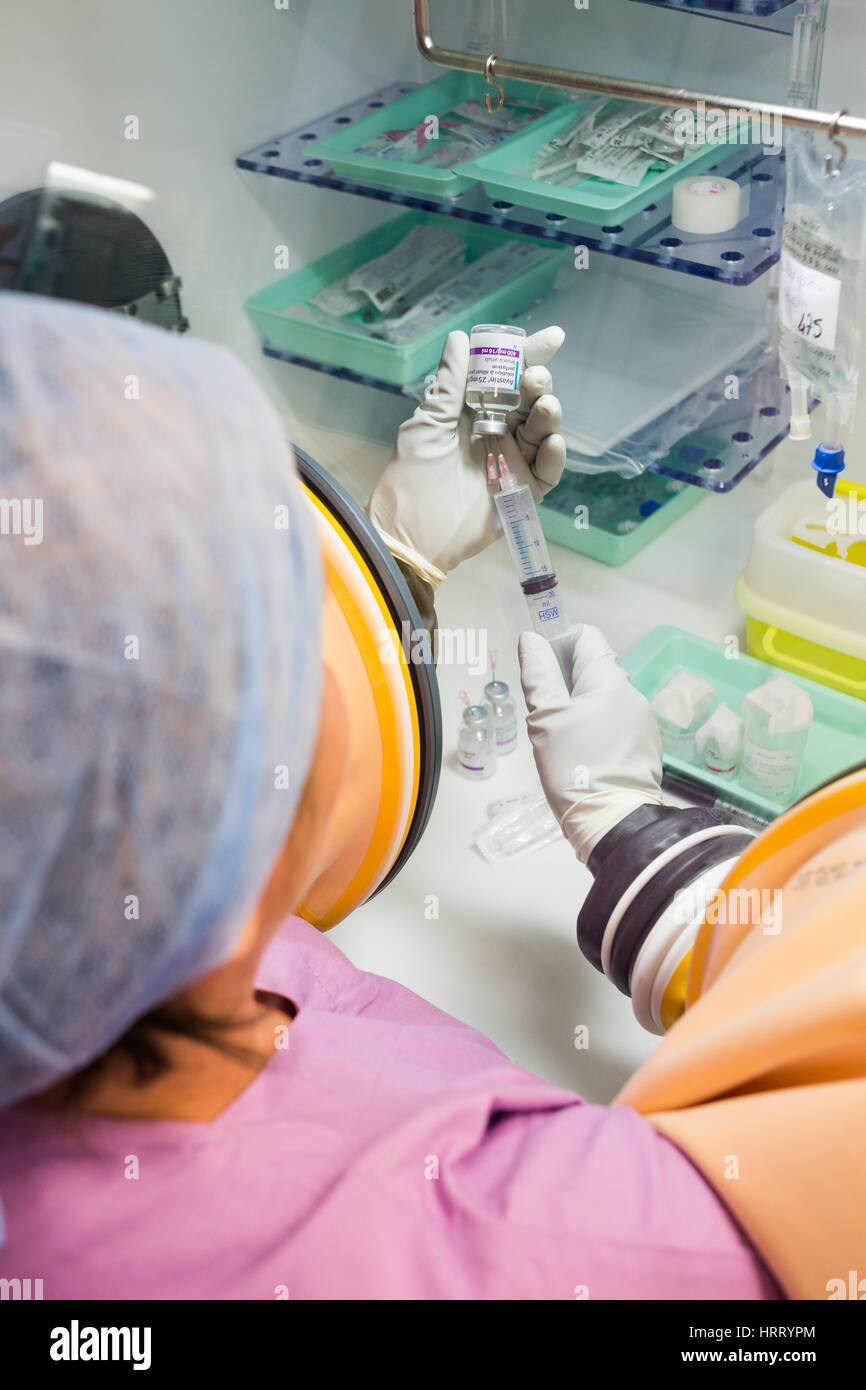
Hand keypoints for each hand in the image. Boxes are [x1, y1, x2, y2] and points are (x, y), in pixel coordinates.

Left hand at [368, 327, 565, 581]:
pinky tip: (552, 443)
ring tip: (545, 407)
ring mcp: (513, 462)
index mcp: (475, 413)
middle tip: (535, 379)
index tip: (552, 337)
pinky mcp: (523, 492)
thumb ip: (449, 385)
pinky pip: (547, 471)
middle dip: (539, 384)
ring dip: (549, 415)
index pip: (508, 379)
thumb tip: (459, 338)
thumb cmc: (412, 476)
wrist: (411, 532)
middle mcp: (498, 433)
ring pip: (542, 431)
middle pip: (530, 402)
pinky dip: (554, 456)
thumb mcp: (427, 424)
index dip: (530, 356)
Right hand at [518, 626, 663, 863]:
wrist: (614, 822)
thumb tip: (532, 639)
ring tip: (562, 739)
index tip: (541, 670)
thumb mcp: (546, 719)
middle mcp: (632, 694)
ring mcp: (643, 722)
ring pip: (605, 700)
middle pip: (595, 670)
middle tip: (544, 712)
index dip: (560, 642)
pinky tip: (584, 756)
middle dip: (566, 681)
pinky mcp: (645, 748)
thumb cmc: (575, 766)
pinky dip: (597, 730)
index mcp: (609, 680)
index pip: (587, 637)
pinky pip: (616, 725)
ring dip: (582, 708)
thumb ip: (539, 675)